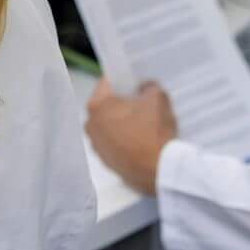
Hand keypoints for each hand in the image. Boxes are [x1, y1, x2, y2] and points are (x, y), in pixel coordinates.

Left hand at [86, 80, 178, 195]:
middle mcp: (91, 126)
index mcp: (96, 106)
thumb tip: (145, 88)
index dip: (123, 79)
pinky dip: (126, 141)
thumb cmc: (153, 131)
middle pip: (108, 106)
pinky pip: (116, 144)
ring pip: (111, 126)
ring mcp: (97, 147)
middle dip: (124, 103)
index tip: (136, 81)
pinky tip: (144, 141)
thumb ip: (149, 87)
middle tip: (143, 103)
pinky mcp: (107, 163)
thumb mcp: (157, 98)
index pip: (107, 83)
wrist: (159, 171)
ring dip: (125, 123)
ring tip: (146, 124)